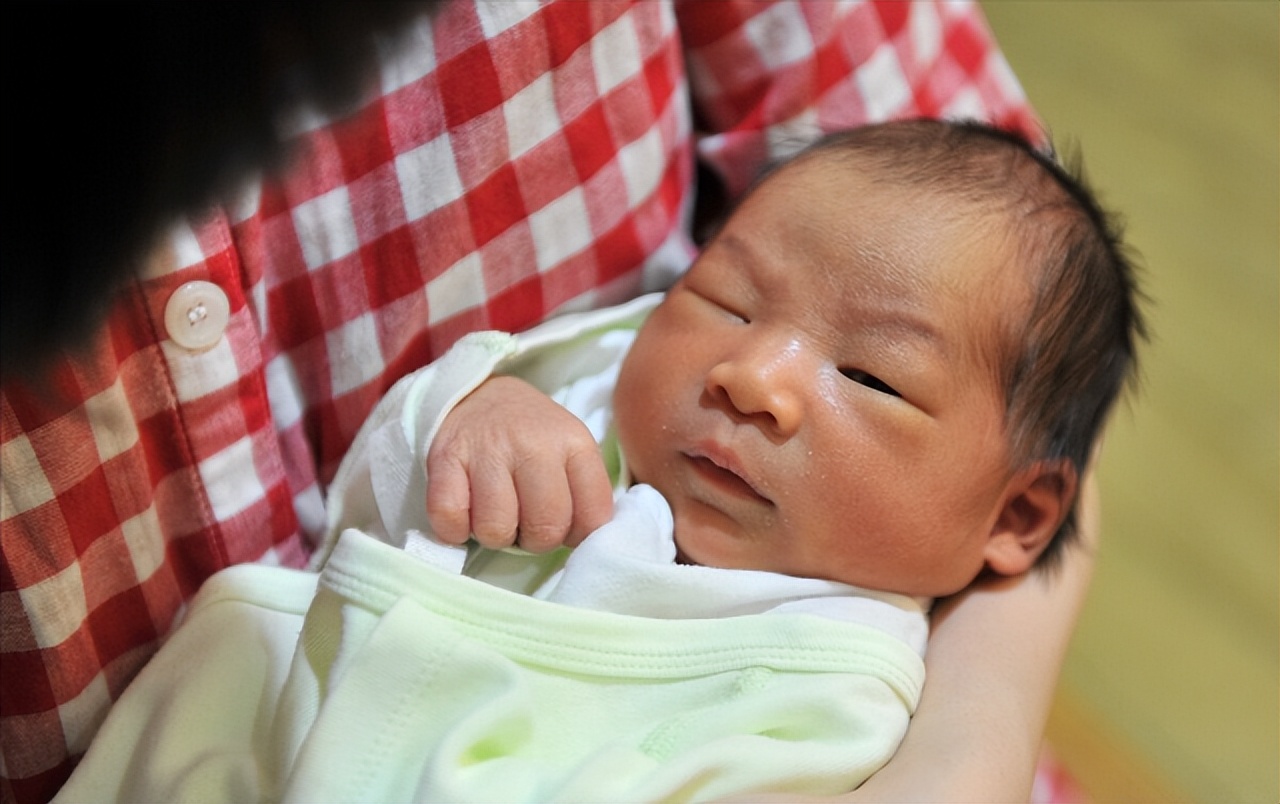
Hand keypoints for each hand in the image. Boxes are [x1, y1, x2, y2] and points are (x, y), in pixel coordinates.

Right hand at [426, 375, 613, 551]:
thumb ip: (584, 494)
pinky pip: (450, 519)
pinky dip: (454, 528)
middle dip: (532, 539)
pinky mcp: (446, 457)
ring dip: (493, 534)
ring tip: (493, 512)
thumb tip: (582, 542)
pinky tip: (464, 511)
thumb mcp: (570, 450)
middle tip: (522, 521)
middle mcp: (534, 443)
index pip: (592, 518)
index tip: (561, 524)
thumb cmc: (528, 437)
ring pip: (496, 529)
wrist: (475, 394)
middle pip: (544, 529)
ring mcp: (488, 449)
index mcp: (575, 442)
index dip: (576, 535)